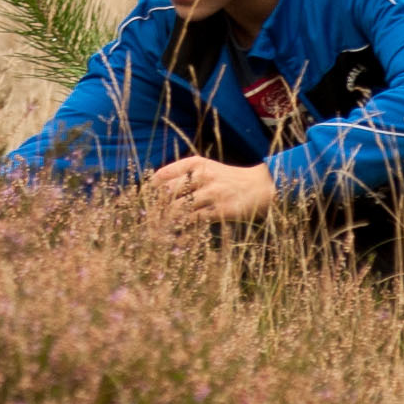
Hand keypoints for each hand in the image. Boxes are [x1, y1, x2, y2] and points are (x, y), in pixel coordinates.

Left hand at [147, 153, 280, 225]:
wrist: (261, 186)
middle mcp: (202, 175)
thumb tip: (156, 192)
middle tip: (147, 223)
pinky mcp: (221, 210)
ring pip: (178, 209)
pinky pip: (194, 222)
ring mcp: (212, 192)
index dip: (149, 191)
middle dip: (154, 210)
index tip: (143, 204)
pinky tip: (177, 240)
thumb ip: (185, 176)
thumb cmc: (228, 180)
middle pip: (167, 193)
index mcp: (196, 164)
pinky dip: (183, 233)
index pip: (162, 175)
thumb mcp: (207, 169)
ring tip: (158, 234)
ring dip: (165, 224)